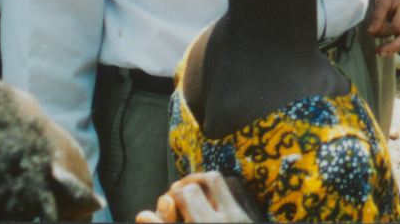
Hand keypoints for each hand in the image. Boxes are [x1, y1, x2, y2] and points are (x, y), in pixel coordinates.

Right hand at [136, 172, 260, 222]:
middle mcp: (229, 219)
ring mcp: (246, 216)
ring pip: (230, 181)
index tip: (166, 207)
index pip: (186, 194)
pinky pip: (242, 191)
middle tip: (178, 196)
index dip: (171, 197)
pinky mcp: (256, 217)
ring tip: (194, 196)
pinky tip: (215, 201)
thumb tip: (143, 214)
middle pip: (210, 179)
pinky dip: (226, 190)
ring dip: (209, 184)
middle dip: (190, 184)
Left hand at [367, 0, 399, 55]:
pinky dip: (395, 48)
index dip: (384, 30)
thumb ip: (377, 16)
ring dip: (393, 49)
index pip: (397, 26)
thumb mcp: (382, 1)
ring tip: (380, 52)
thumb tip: (371, 31)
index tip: (371, 32)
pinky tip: (386, 50)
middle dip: (392, 46)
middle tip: (378, 51)